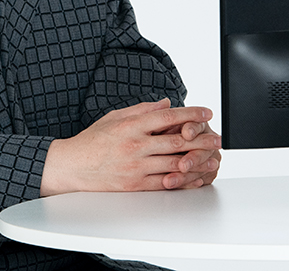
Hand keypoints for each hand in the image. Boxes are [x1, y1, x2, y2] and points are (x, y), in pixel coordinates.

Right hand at [39, 99, 221, 195]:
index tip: (206, 112)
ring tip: (213, 158)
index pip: (167, 117)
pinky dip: (183, 180)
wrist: (71, 166)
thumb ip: (142, 109)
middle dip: (201, 139)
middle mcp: (135, 145)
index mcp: (131, 125)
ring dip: (197, 161)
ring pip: (175, 163)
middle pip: (176, 141)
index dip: (190, 113)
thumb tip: (166, 104)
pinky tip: (195, 177)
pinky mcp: (135, 185)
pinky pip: (165, 183)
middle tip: (217, 137)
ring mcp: (136, 166)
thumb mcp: (114, 117)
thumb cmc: (92, 141)